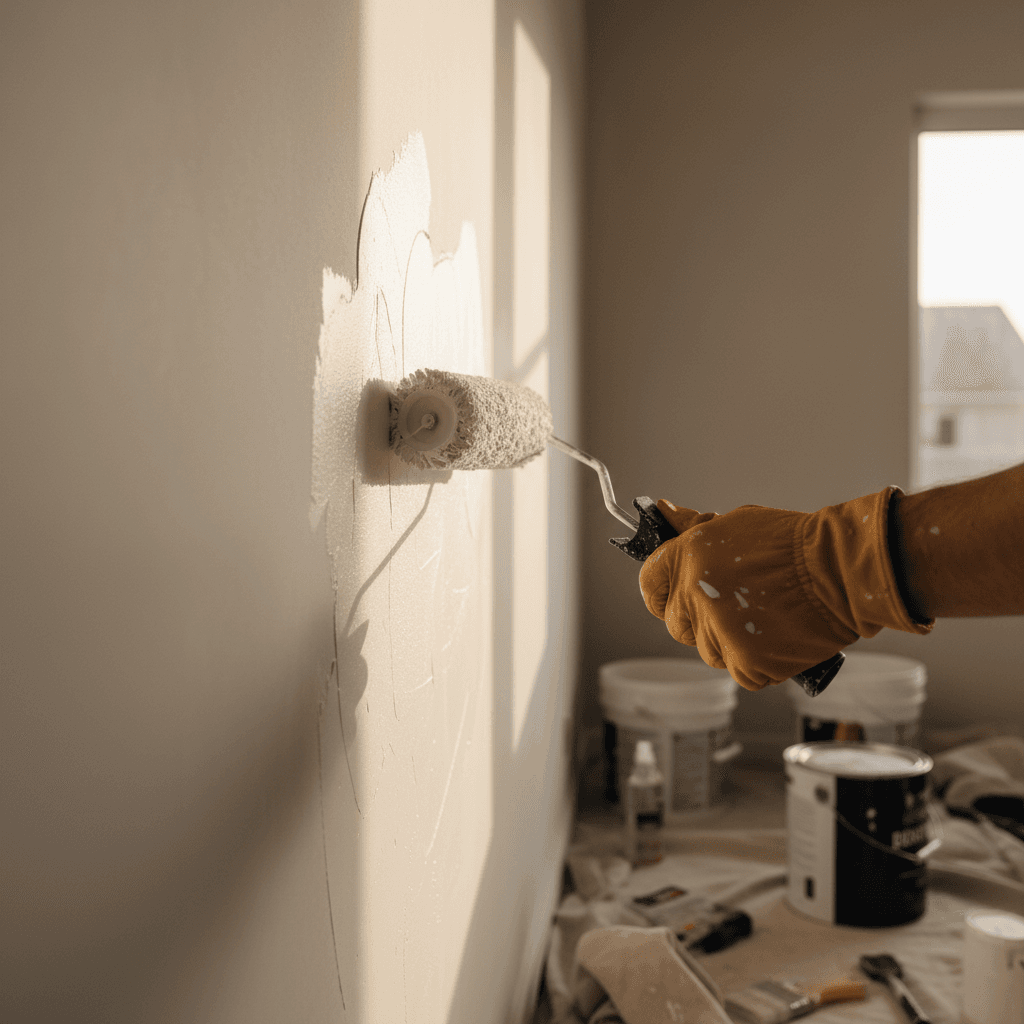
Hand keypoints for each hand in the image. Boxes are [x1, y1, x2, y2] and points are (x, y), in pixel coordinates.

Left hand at [639, 489, 930, 690]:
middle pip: (677, 623)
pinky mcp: (747, 661)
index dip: (662, 592)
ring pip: (708, 650)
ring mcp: (719, 631)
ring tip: (764, 619)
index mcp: (688, 557)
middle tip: (735, 607)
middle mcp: (696, 594)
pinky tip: (778, 639)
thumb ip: (694, 531)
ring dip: (730, 642)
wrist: (840, 570)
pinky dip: (758, 663)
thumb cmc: (795, 544)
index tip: (676, 596)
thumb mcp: (735, 524)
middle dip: (699, 619)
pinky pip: (740, 672)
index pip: (650, 584)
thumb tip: (663, 514)